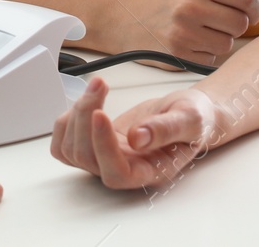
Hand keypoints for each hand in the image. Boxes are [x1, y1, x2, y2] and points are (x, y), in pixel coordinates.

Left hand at [49, 75, 224, 189]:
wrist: (188, 113)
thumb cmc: (194, 120)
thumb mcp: (190, 118)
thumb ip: (167, 129)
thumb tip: (138, 138)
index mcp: (150, 170)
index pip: (117, 173)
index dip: (103, 146)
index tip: (100, 113)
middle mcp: (125, 169)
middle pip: (87, 159)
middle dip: (85, 117)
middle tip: (101, 84)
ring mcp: (106, 158)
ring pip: (71, 151)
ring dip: (75, 115)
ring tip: (96, 87)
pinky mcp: (95, 144)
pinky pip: (64, 145)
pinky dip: (65, 122)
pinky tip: (84, 101)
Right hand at [107, 0, 258, 64]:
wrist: (121, 19)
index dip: (255, 7)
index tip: (251, 10)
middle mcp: (190, 5)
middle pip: (241, 23)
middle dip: (236, 24)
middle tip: (221, 20)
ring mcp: (184, 32)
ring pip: (229, 43)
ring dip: (221, 39)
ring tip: (202, 30)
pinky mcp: (179, 54)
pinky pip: (212, 57)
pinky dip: (206, 51)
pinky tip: (190, 41)